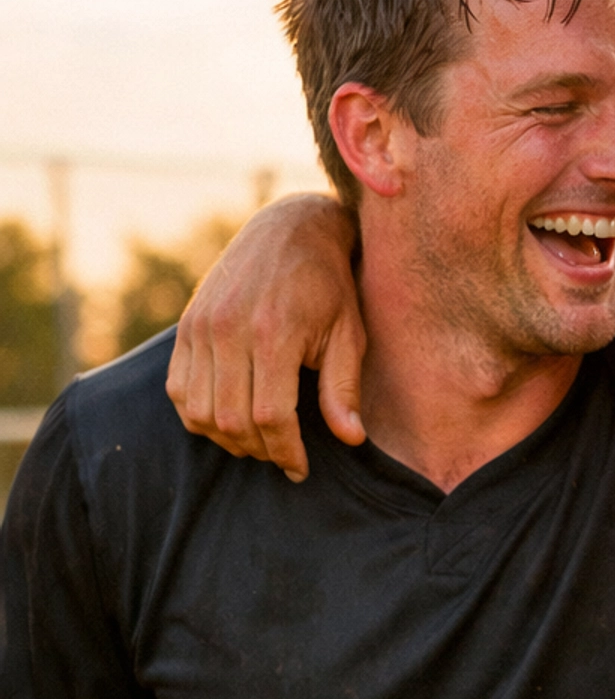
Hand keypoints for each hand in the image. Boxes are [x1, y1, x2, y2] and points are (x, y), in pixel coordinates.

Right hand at [167, 194, 365, 480]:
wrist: (289, 230)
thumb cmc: (328, 285)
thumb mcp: (349, 333)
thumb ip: (344, 388)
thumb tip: (351, 438)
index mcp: (273, 332)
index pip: (270, 415)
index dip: (286, 451)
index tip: (300, 468)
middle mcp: (229, 329)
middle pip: (231, 420)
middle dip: (260, 450)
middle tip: (282, 456)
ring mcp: (201, 326)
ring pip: (199, 411)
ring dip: (227, 439)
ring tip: (258, 441)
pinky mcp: (186, 326)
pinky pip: (178, 389)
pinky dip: (199, 416)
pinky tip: (228, 420)